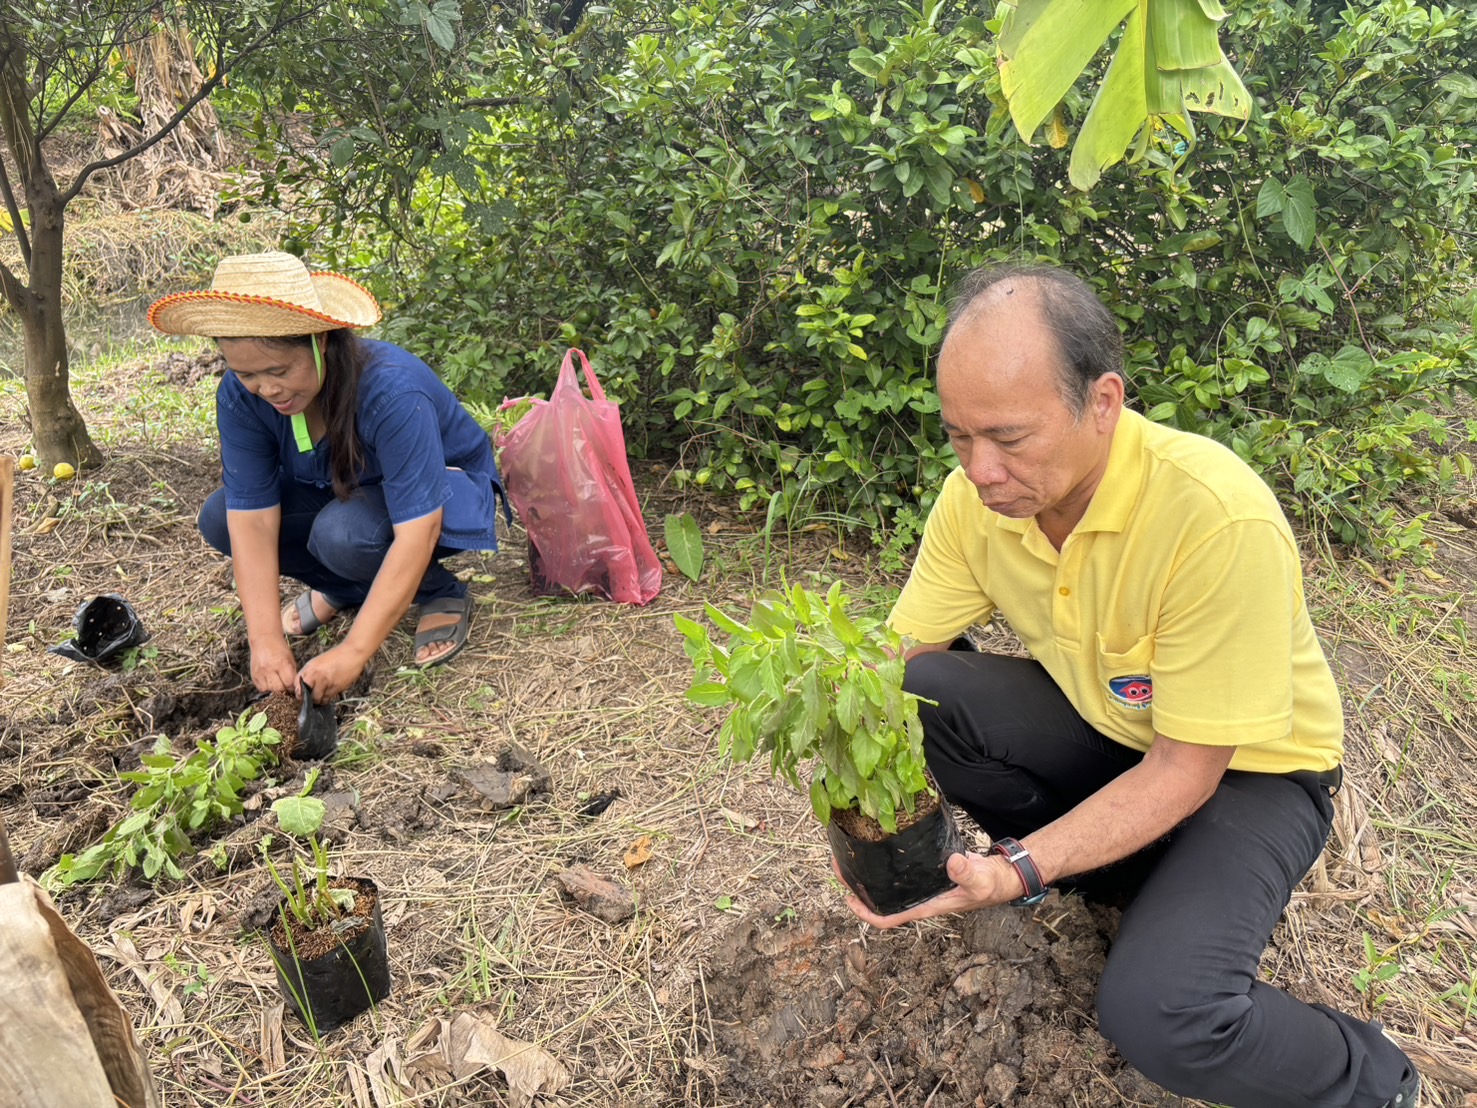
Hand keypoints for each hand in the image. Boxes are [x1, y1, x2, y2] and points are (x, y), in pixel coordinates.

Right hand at [249, 636, 297, 695]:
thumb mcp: (290, 659)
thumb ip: (292, 673)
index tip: (294, 688)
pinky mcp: (254, 676)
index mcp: (282, 663)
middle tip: (287, 689)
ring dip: (275, 691)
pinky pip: (261, 689)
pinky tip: (271, 683)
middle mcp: (270, 669)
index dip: (293, 688)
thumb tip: (295, 688)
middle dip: (284, 691)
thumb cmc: (280, 649)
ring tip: (278, 686)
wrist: (263, 640)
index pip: (289, 683)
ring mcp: (260, 673)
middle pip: (279, 689)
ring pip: (269, 691)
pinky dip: (267, 689)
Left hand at [297, 642, 367, 701]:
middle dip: (308, 699)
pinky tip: (330, 692)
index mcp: (309, 668)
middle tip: (312, 698)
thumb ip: (309, 673)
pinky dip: (327, 698)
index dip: (299, 692)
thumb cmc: (335, 656)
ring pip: (317, 699)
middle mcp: (315, 676)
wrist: (352, 653)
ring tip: (322, 694)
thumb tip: (303, 687)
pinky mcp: (335, 687)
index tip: (302, 694)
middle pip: (305, 696)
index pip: (297, 686)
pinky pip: (328, 698)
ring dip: (319, 699)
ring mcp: (325, 682)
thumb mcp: (317, 662)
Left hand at [833, 851, 1021, 928]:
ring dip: (866, 872)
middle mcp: (917, 897)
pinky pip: (897, 870)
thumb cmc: (989, 885)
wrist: (999, 876)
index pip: (888, 917)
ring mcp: (919, 886)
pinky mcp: (924, 871)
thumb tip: (952, 863)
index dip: (866, 913)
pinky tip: (875, 843)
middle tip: (838, 864)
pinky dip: (883, 860)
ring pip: (885, 884)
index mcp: (925, 906)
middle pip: (879, 899)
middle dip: (856, 886)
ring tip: (848, 852)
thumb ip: (966, 873)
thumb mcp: (979, 880)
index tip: (848, 898)